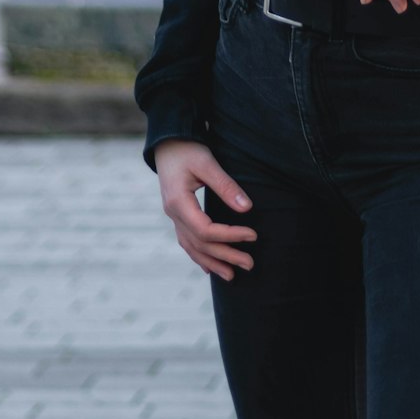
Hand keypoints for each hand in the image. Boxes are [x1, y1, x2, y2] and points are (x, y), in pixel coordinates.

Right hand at [154, 139, 256, 281]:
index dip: (230, 236)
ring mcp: (173, 216)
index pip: (206, 230)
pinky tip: (209, 266)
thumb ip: (226, 186)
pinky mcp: (177, 214)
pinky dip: (199, 255)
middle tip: (250, 264)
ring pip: (192, 247)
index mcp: (179, 203)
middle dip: (226, 256)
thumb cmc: (187, 149)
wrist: (167, 142)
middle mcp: (173, 214)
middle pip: (200, 244)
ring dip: (213, 262)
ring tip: (232, 276)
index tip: (252, 235)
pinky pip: (187, 241)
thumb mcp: (207, 163)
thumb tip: (247, 208)